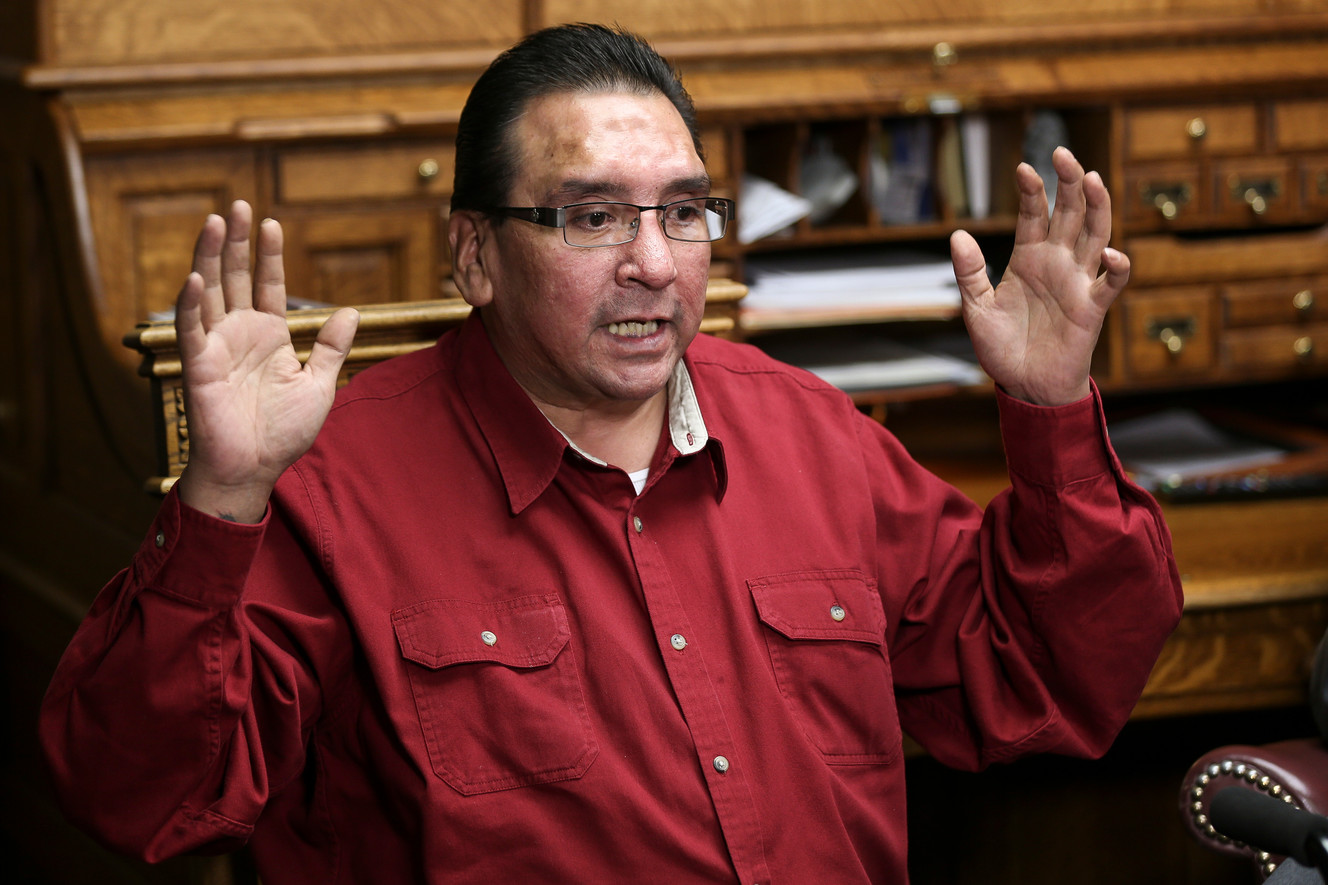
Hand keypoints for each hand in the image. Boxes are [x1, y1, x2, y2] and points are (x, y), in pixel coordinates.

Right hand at [173, 201, 358, 522]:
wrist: (256, 467)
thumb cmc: (284, 432)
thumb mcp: (319, 384)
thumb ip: (332, 347)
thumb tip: (351, 310)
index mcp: (270, 335)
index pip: (268, 284)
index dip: (268, 255)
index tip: (270, 223)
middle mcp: (240, 333)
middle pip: (235, 277)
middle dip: (236, 242)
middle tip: (238, 206)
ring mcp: (217, 346)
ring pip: (210, 292)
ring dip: (209, 258)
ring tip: (214, 222)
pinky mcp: (198, 366)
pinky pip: (192, 330)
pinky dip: (191, 305)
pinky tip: (195, 277)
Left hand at [949, 146, 1128, 405]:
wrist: (1024, 387)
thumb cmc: (1003, 348)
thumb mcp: (976, 308)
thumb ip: (969, 272)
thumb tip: (958, 235)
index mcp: (1029, 259)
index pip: (1035, 215)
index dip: (1032, 191)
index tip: (1023, 168)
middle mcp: (1057, 264)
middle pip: (1070, 214)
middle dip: (1069, 183)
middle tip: (1063, 153)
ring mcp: (1077, 283)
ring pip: (1096, 236)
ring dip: (1097, 208)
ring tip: (1092, 179)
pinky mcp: (1092, 309)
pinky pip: (1110, 283)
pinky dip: (1116, 267)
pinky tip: (1112, 253)